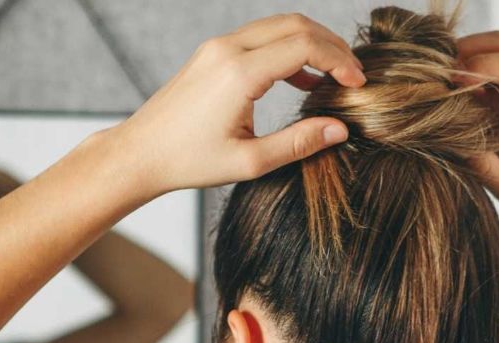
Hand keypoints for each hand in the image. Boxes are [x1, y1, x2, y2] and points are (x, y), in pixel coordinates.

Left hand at [108, 13, 365, 196]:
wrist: (139, 153)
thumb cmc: (188, 161)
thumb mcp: (250, 162)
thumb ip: (299, 143)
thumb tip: (340, 129)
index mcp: (238, 74)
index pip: (304, 46)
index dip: (339, 61)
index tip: (359, 84)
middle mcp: (227, 50)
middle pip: (296, 25)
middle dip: (332, 45)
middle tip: (354, 74)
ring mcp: (217, 47)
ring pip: (278, 26)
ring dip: (311, 44)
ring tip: (335, 75)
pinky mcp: (212, 53)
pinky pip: (259, 38)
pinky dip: (287, 50)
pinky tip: (302, 80)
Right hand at [455, 31, 498, 224]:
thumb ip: (490, 171)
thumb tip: (458, 144)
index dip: (481, 66)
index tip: (452, 83)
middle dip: (467, 50)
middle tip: (436, 76)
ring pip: (490, 49)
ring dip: (461, 58)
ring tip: (436, 84)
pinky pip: (481, 67)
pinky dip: (459, 71)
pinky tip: (442, 94)